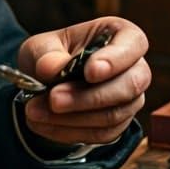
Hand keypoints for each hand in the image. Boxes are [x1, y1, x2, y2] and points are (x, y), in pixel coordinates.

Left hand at [17, 17, 149, 146]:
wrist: (43, 83)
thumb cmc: (50, 55)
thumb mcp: (40, 46)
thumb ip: (45, 54)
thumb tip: (52, 68)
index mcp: (121, 34)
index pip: (134, 44)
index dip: (115, 60)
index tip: (90, 72)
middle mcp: (134, 68)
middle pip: (129, 86)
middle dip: (88, 97)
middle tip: (53, 99)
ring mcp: (129, 99)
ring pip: (113, 114)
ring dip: (73, 118)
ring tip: (35, 112)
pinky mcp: (118, 124)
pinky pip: (101, 133)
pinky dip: (69, 131)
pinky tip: (42, 124)